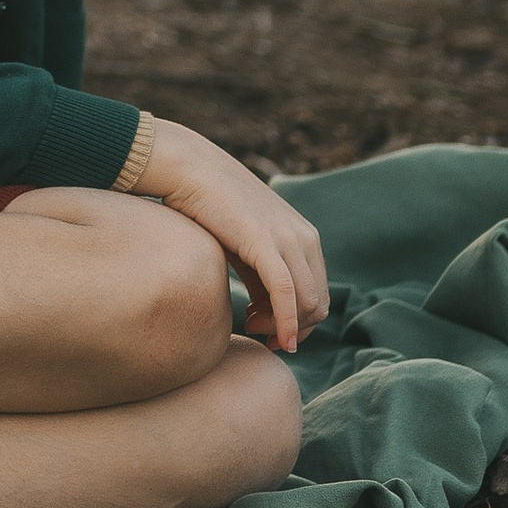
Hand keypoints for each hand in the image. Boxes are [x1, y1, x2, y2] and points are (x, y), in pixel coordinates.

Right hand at [136, 117, 329, 355]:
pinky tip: (278, 339)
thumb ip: (261, 274)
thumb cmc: (208, 205)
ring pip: (309, 304)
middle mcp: (305, 237)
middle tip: (255, 329)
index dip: (297, 322)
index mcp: (304, 237)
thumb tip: (265, 310)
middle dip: (293, 328)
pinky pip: (288, 294)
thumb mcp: (244, 245)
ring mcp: (289, 239)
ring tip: (251, 325)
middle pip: (319, 304)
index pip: (319, 294)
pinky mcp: (267, 243)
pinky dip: (287, 323)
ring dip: (284, 328)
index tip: (262, 325)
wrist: (188, 168)